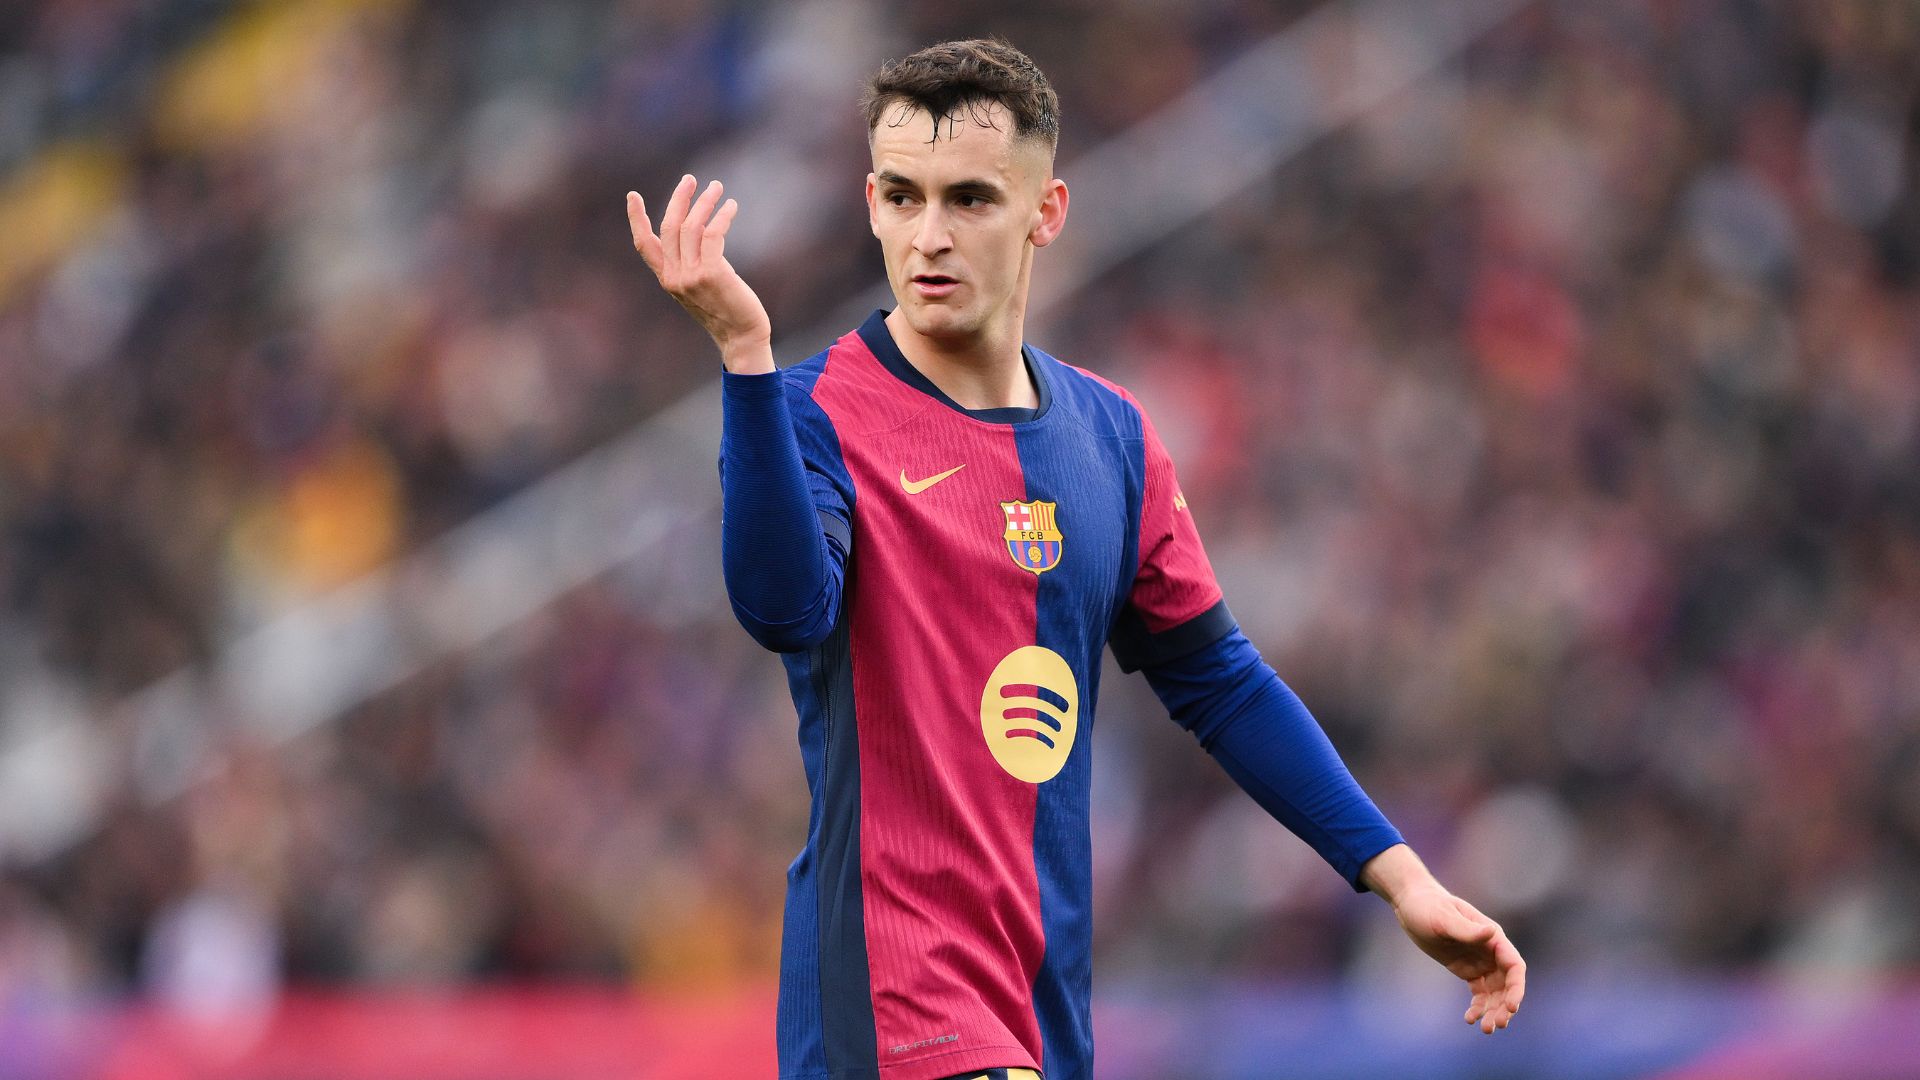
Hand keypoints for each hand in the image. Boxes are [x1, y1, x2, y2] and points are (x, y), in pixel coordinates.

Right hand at [627, 175, 773, 373]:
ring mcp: (691, 276)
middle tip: (691, 179)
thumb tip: (696, 232)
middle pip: (670, 227)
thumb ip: (689, 265)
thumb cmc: (725, 311)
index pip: (644, 245)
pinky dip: (722, 215)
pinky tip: (731, 206)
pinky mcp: (712, 273)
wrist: (741, 337)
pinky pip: (713, 233)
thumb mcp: (698, 288)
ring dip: (705, 202)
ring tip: (717, 188)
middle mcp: (674, 277)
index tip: (633, 195)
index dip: (637, 219)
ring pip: (692, 226)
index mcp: (667, 280)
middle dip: (679, 198)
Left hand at [1391, 885, 1525, 1033]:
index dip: (1516, 988)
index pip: (1514, 966)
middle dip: (1505, 1006)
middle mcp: (1491, 951)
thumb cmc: (1428, 906)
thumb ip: (1467, 929)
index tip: (1511, 1006)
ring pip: (1495, 993)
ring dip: (1493, 1011)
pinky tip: (1469, 1018)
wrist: (1411, 904)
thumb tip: (1491, 932)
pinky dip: (1477, 1007)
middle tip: (1496, 1025)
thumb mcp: (1444, 918)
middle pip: (1507, 985)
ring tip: (1484, 1029)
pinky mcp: (1467, 970)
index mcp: (1492, 938)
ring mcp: (1480, 962)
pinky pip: (1479, 993)